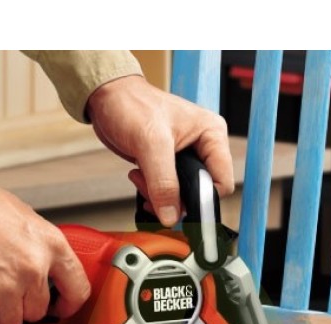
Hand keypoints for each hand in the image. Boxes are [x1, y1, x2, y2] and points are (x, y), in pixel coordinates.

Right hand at [0, 180, 90, 323]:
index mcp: (51, 246)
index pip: (77, 289)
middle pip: (37, 311)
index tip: (60, 309)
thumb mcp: (25, 220)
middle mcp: (34, 269)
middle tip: (3, 292)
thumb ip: (37, 249)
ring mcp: (8, 288)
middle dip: (20, 306)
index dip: (68, 304)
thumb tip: (39, 268)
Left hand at [86, 75, 233, 226]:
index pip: (222, 182)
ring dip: (159, 197)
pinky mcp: (170, 167)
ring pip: (183, 197)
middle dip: (175, 199)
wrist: (108, 99)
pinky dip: (152, 194)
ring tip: (141, 177)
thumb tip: (172, 216)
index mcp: (212, 135)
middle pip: (202, 193)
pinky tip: (139, 177)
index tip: (179, 205)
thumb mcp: (150, 143)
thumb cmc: (131, 105)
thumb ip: (163, 183)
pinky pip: (168, 194)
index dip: (203, 199)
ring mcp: (187, 159)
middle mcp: (203, 148)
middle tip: (151, 188)